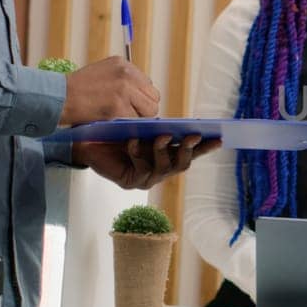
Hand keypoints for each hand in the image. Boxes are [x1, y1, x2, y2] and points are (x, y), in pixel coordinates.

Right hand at [58, 57, 159, 124]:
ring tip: (121, 120)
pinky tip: (115, 123)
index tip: (131, 105)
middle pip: (153, 97)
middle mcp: (126, 73)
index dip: (141, 98)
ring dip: (139, 118)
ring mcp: (124, 89)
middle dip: (144, 108)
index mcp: (123, 64)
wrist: (58, 97)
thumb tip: (141, 95)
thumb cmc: (75, 90)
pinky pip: (136, 121)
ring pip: (150, 110)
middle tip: (128, 116)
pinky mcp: (119, 106)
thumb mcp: (101, 73)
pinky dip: (128, 126)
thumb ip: (121, 80)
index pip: (147, 84)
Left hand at [73, 135, 220, 189]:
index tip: (219, 137)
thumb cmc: (116, 132)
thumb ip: (158, 128)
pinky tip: (132, 141)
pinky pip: (140, 168)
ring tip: (161, 136)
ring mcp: (147, 178)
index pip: (191, 152)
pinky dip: (138, 152)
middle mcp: (160, 170)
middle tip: (192, 135)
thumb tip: (174, 124)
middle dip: (189, 149)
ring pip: (164, 168)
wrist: (87, 142)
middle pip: (182, 164)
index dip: (206, 146)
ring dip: (163, 151)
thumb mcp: (141, 128)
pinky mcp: (131, 182)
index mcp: (167, 155)